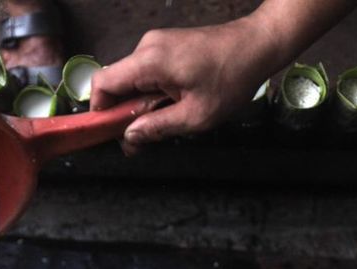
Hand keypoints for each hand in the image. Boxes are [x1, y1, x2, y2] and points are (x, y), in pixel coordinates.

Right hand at [90, 17, 276, 153]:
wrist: (257, 46)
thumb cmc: (231, 79)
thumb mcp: (196, 115)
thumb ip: (158, 128)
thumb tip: (129, 138)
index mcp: (149, 61)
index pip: (102, 83)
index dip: (99, 111)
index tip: (109, 133)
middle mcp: (146, 47)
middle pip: (116, 82)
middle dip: (124, 112)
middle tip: (143, 138)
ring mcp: (156, 43)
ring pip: (133, 79)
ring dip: (142, 103)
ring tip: (169, 118)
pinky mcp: (167, 44)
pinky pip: (147, 71)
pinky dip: (153, 90)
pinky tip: (176, 102)